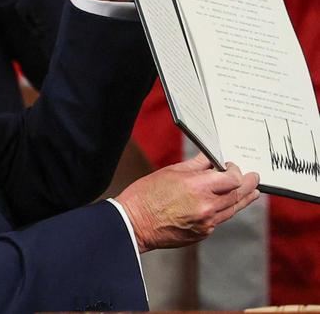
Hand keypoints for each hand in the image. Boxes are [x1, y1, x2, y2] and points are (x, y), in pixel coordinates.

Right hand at [115, 151, 260, 252]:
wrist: (135, 223)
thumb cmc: (148, 195)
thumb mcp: (171, 171)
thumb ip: (196, 165)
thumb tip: (210, 158)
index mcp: (198, 187)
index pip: (232, 179)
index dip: (236, 170)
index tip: (232, 165)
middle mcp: (206, 207)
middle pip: (238, 195)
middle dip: (248, 184)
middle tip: (255, 178)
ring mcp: (206, 223)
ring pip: (232, 209)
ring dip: (244, 199)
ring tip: (253, 192)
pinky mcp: (202, 233)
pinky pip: (220, 219)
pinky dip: (225, 209)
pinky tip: (227, 203)